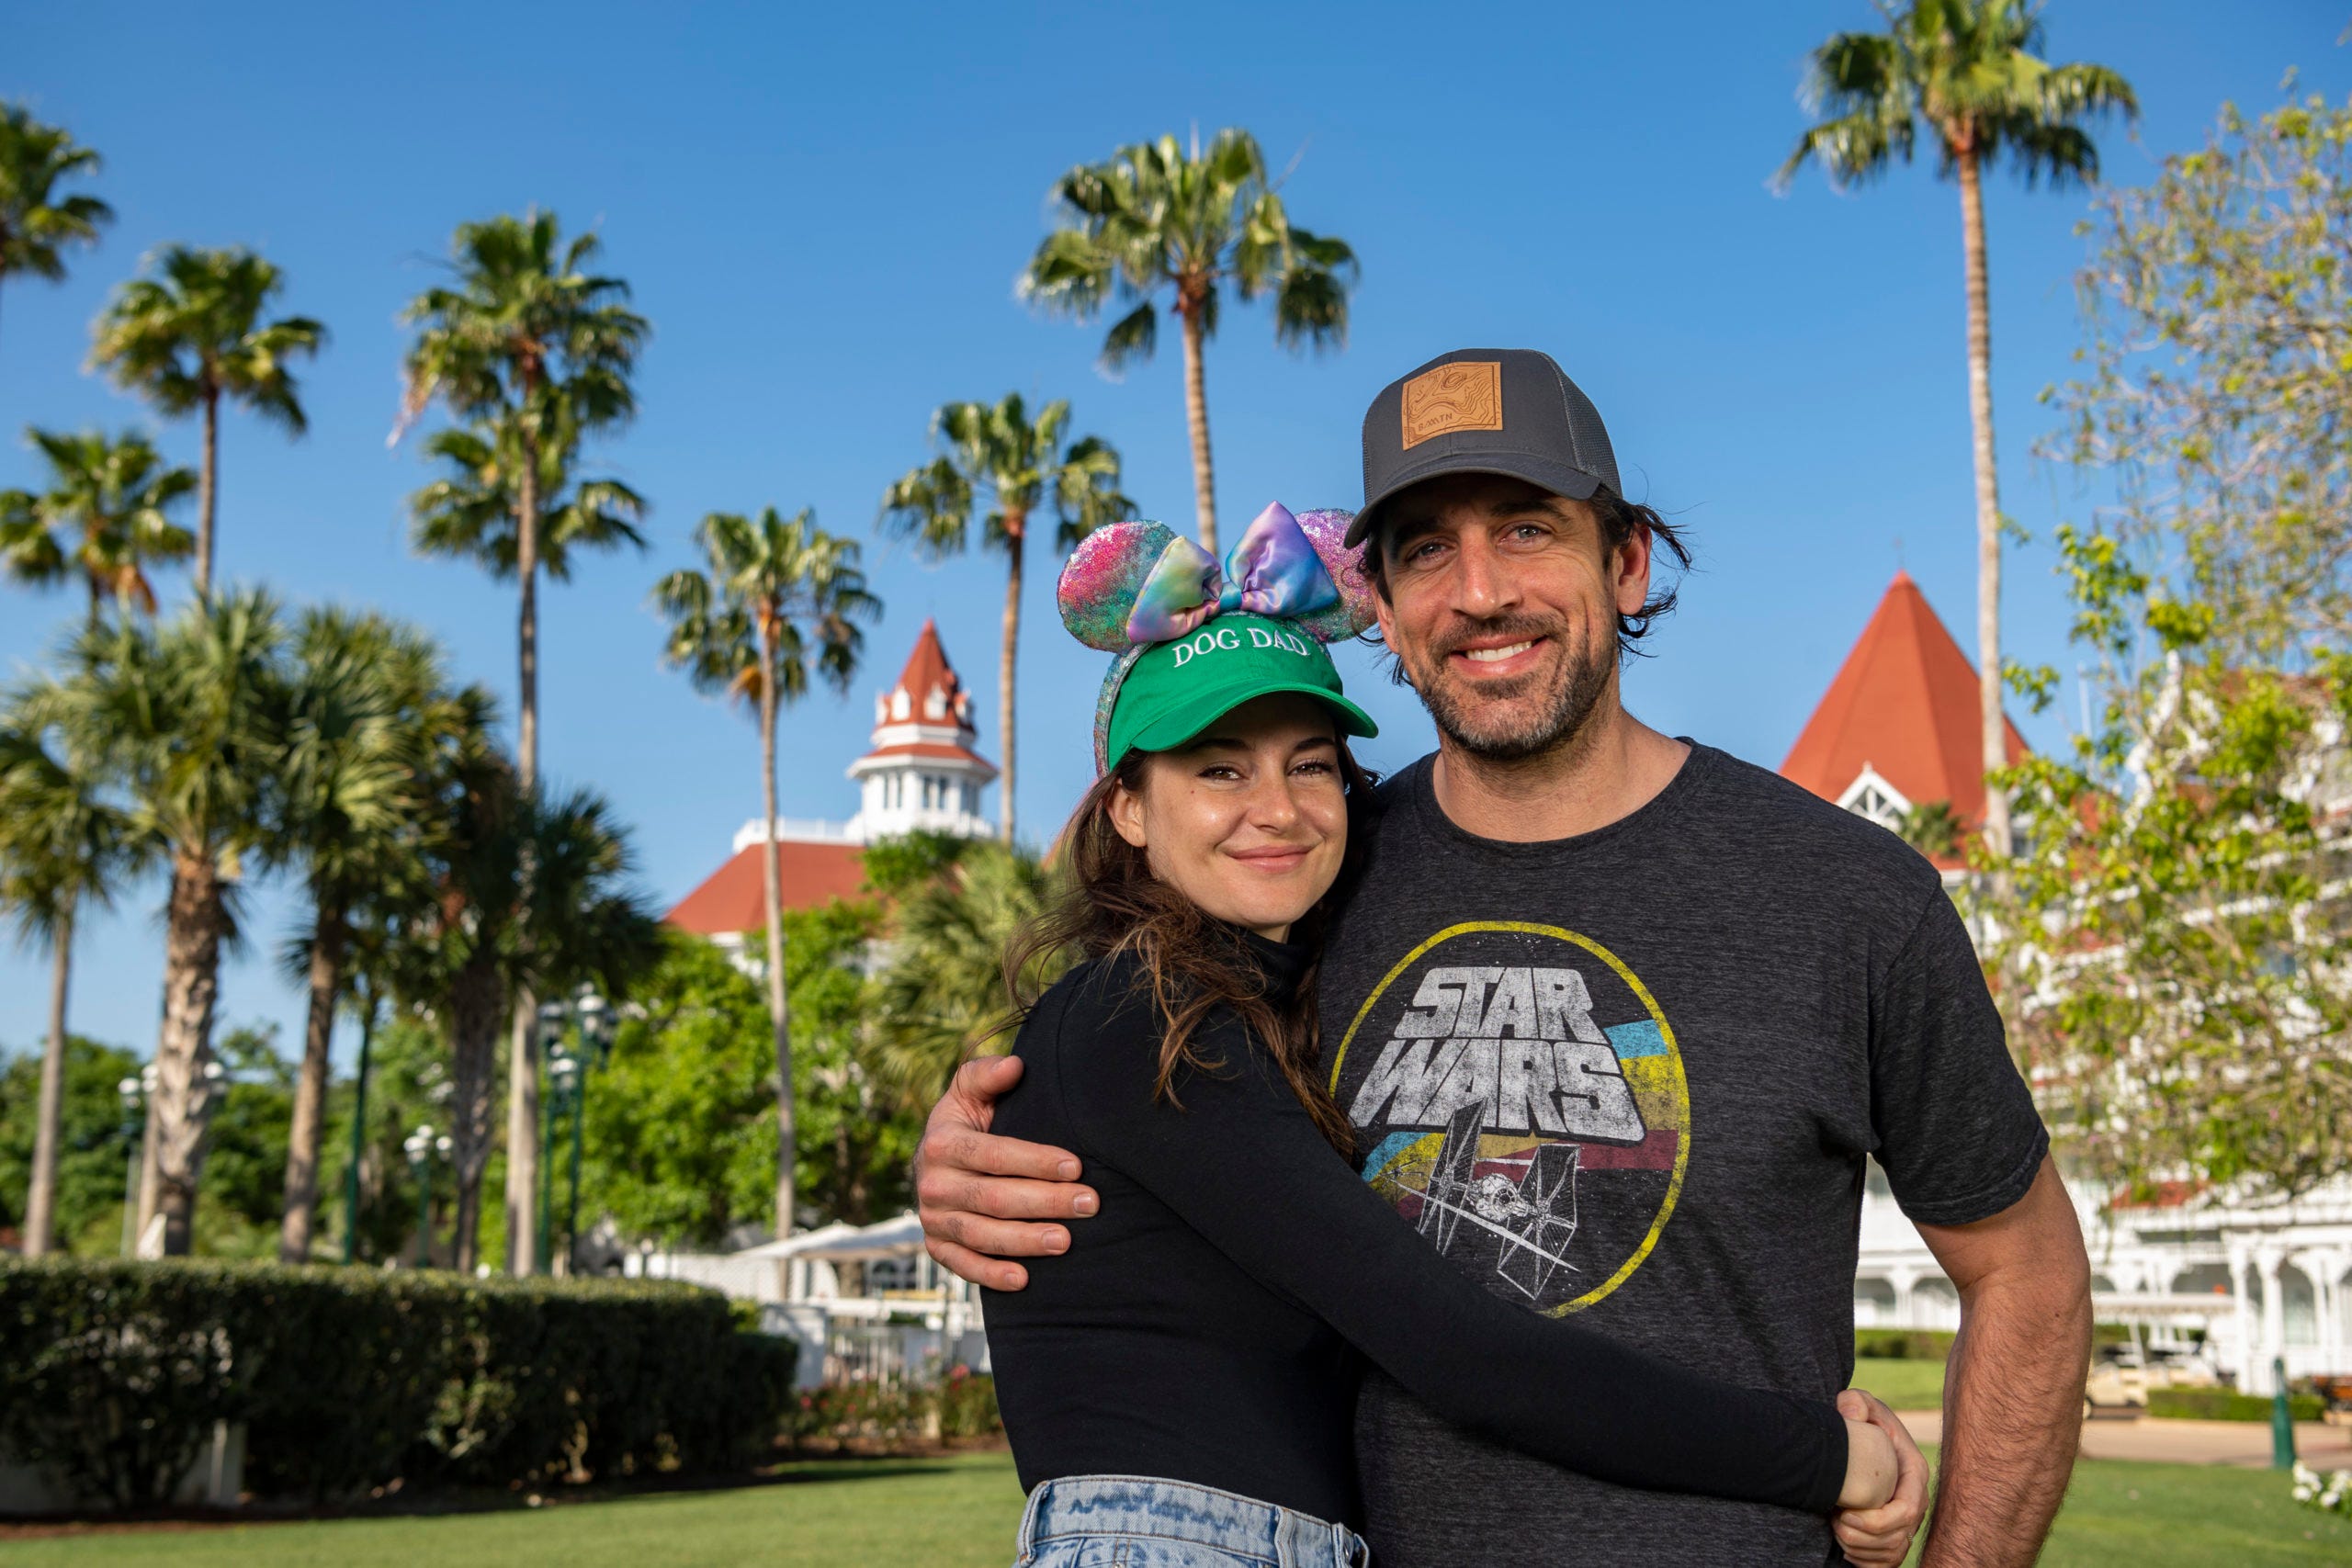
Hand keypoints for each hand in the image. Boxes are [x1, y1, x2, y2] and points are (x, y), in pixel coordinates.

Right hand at [915, 1055, 1099, 1290]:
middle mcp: (932, 1184)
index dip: (1036, 1161)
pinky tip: (1024, 1279)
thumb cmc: (967, 1120)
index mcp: (941, 1143)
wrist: (934, 1158)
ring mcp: (933, 1219)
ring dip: (1025, 1241)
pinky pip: (963, 1266)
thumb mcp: (969, 1091)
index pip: (994, 1155)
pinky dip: (991, 1275)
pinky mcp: (937, 1246)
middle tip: (1089, 1204)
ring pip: (982, 1235)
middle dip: (1045, 1202)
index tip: (1076, 1165)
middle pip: (994, 1198)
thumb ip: (987, 1075)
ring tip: (1066, 1241)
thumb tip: (1016, 1065)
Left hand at [1832, 1389, 1928, 1567]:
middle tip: (1834, 1522)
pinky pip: (1885, 1563)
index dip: (1876, 1521)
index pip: (1907, 1512)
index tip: (1845, 1514)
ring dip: (1859, 1549)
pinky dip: (1863, 1561)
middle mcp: (1915, 1503)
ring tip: (1835, 1528)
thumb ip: (1855, 1402)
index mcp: (1914, 1475)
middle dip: (1863, 1538)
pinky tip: (1843, 1545)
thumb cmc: (1862, 1425)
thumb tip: (1851, 1414)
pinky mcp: (1894, 1538)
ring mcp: (1906, 1523)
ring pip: (1891, 1554)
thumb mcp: (1859, 1404)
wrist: (1858, 1445)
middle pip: (1898, 1539)